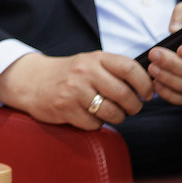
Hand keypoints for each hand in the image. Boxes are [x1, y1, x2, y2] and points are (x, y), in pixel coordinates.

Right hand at [0, 51, 151, 128]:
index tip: (147, 94)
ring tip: (110, 113)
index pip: (130, 68)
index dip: (145, 84)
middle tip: (131, 109)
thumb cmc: (69, 74)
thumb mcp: (90, 63)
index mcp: (95, 58)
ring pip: (111, 112)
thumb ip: (115, 70)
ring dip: (117, 118)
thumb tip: (150, 87)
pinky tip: (88, 115)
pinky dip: (95, 124)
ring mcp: (74, 90)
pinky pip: (93, 123)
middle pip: (124, 94)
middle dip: (134, 107)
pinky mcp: (65, 108)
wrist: (31, 81)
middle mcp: (85, 72)